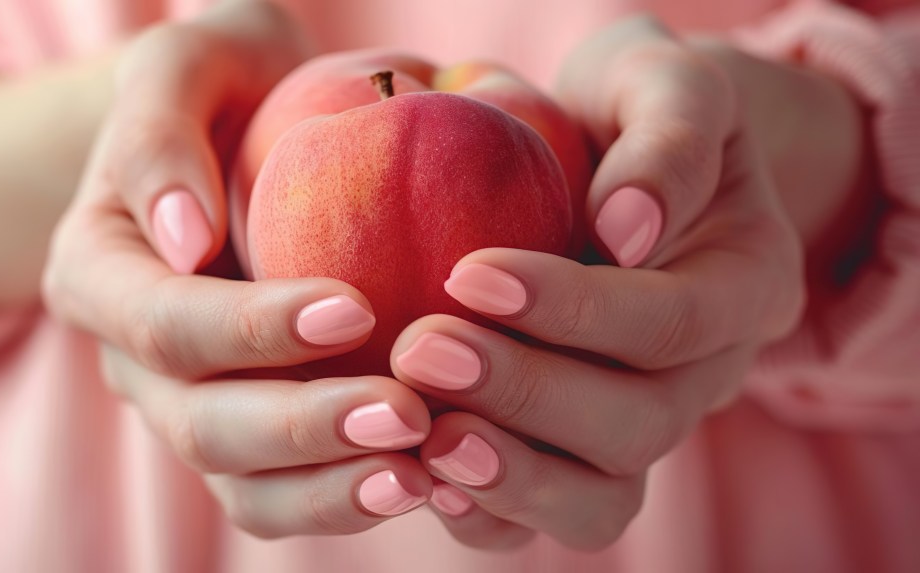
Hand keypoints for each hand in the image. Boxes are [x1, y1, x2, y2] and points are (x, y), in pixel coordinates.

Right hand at [44, 1, 432, 536]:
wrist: (246, 130)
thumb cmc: (223, 88)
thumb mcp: (184, 68)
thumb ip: (157, 135)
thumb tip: (182, 239)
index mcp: (100, 275)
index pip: (167, 324)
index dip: (252, 330)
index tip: (354, 308)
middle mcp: (137, 360)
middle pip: (203, 426)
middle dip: (304, 427)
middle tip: (406, 414)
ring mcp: (196, 406)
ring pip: (245, 488)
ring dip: (331, 488)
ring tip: (421, 472)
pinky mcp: (257, 435)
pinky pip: (291, 493)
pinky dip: (350, 496)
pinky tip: (427, 476)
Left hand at [389, 16, 840, 549]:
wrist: (612, 150)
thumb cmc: (632, 104)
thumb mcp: (665, 82)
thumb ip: (670, 139)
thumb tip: (626, 231)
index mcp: (746, 283)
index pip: (671, 320)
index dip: (575, 309)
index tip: (468, 273)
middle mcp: (706, 372)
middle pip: (637, 424)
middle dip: (525, 394)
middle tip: (420, 350)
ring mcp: (644, 421)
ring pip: (603, 498)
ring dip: (512, 476)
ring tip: (427, 442)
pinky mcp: (583, 451)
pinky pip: (550, 512)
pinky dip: (493, 512)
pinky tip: (426, 477)